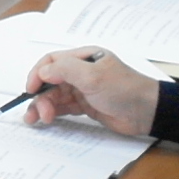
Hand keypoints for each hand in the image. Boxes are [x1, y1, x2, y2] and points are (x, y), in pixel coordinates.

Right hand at [20, 48, 158, 137]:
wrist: (147, 112)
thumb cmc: (124, 89)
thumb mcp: (92, 76)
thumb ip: (64, 70)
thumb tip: (42, 71)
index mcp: (83, 58)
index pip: (52, 61)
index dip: (38, 74)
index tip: (31, 90)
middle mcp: (81, 71)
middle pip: (50, 81)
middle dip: (41, 96)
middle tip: (39, 113)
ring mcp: (83, 89)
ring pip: (55, 95)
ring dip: (44, 106)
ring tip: (40, 120)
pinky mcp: (86, 105)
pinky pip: (64, 106)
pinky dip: (53, 112)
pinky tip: (47, 119)